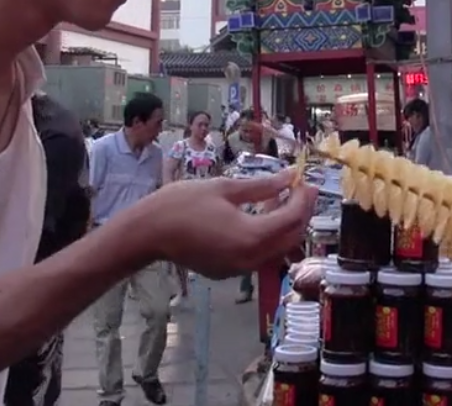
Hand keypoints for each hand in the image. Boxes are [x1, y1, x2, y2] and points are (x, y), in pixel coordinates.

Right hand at [114, 169, 316, 278]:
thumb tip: (287, 178)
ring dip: (284, 224)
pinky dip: (267, 235)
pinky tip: (260, 214)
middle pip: (290, 238)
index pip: (291, 219)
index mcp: (251, 237)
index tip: (303, 179)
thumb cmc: (182, 204)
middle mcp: (250, 259)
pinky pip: (259, 254)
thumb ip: (261, 186)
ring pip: (277, 249)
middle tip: (301, 188)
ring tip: (280, 197)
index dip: (302, 198)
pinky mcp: (229, 272)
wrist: (147, 233)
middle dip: (300, 212)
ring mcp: (239, 270)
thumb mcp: (225, 188)